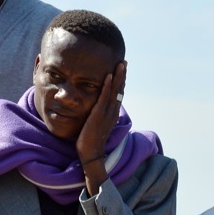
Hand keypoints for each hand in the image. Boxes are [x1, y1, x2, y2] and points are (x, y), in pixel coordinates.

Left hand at [76, 61, 126, 194]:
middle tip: (124, 62)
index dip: (121, 81)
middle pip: (120, 90)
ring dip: (118, 77)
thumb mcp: (95, 124)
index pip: (119, 94)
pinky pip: (105, 97)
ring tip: (120, 64)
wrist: (90, 153)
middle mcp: (113, 112)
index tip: (121, 69)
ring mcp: (108, 113)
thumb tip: (94, 108)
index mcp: (113, 113)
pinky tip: (108, 76)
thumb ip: (97, 115)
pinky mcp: (99, 114)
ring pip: (116, 92)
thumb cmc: (89, 140)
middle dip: (122, 75)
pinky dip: (108, 86)